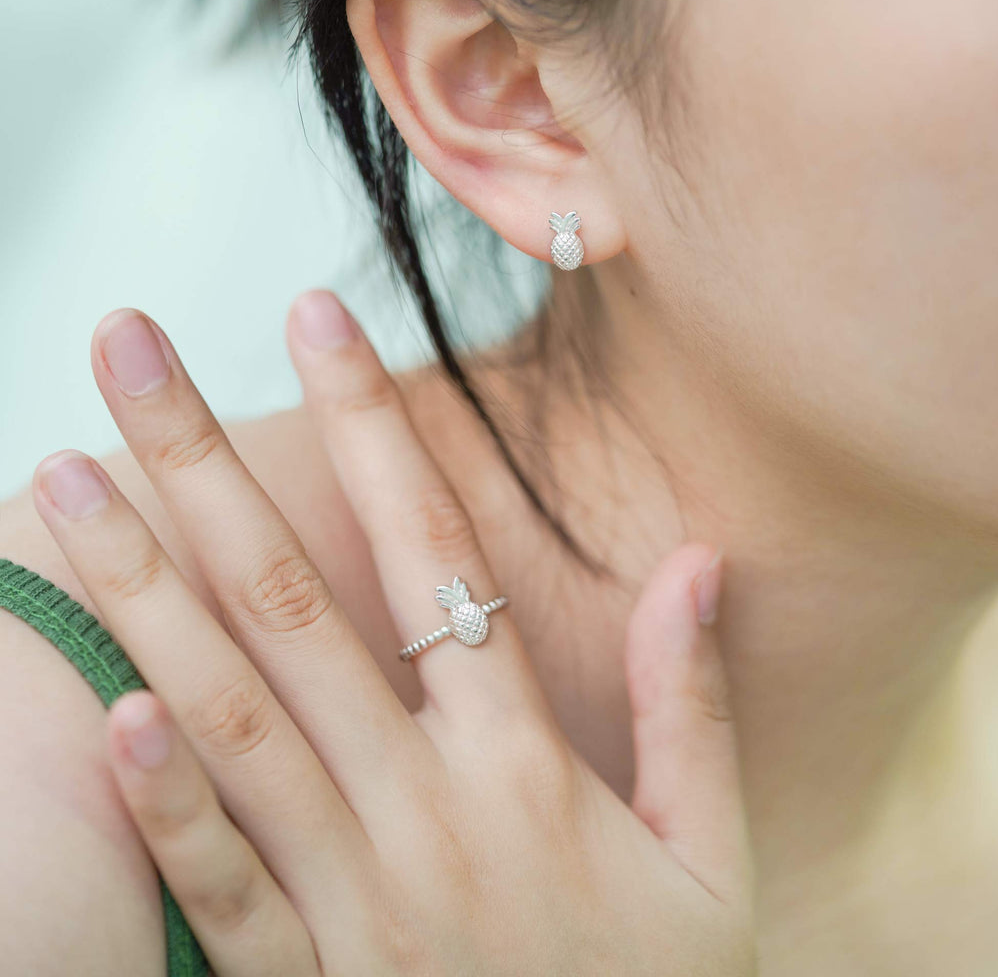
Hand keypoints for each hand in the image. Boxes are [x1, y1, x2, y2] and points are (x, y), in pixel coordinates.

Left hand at [32, 291, 754, 975]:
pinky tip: (101, 708)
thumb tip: (699, 561)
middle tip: (125, 348)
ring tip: (65, 476)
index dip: (376, 426)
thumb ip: (694, 703)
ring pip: (229, 717)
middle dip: (204, 464)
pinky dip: (161, 801)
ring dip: (140, 590)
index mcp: (525, 770)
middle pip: (296, 604)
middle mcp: (424, 812)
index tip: (318, 316)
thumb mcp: (710, 859)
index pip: (438, 555)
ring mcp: (351, 902)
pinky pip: (218, 886)